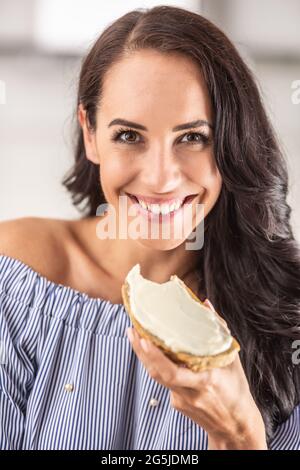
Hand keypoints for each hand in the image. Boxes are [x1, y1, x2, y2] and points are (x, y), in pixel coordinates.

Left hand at [126, 299, 266, 449]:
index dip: (155, 356)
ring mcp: (180, 400)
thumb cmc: (236, 391)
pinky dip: (159, 366)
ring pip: (157, 376)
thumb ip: (218, 330)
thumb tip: (205, 304)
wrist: (235, 427)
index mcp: (205, 381)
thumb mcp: (232, 360)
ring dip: (145, 356)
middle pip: (157, 373)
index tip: (144, 339)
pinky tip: (154, 353)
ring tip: (136, 336)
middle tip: (132, 330)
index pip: (173, 371)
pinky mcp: (176, 403)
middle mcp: (189, 392)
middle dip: (141, 351)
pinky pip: (164, 381)